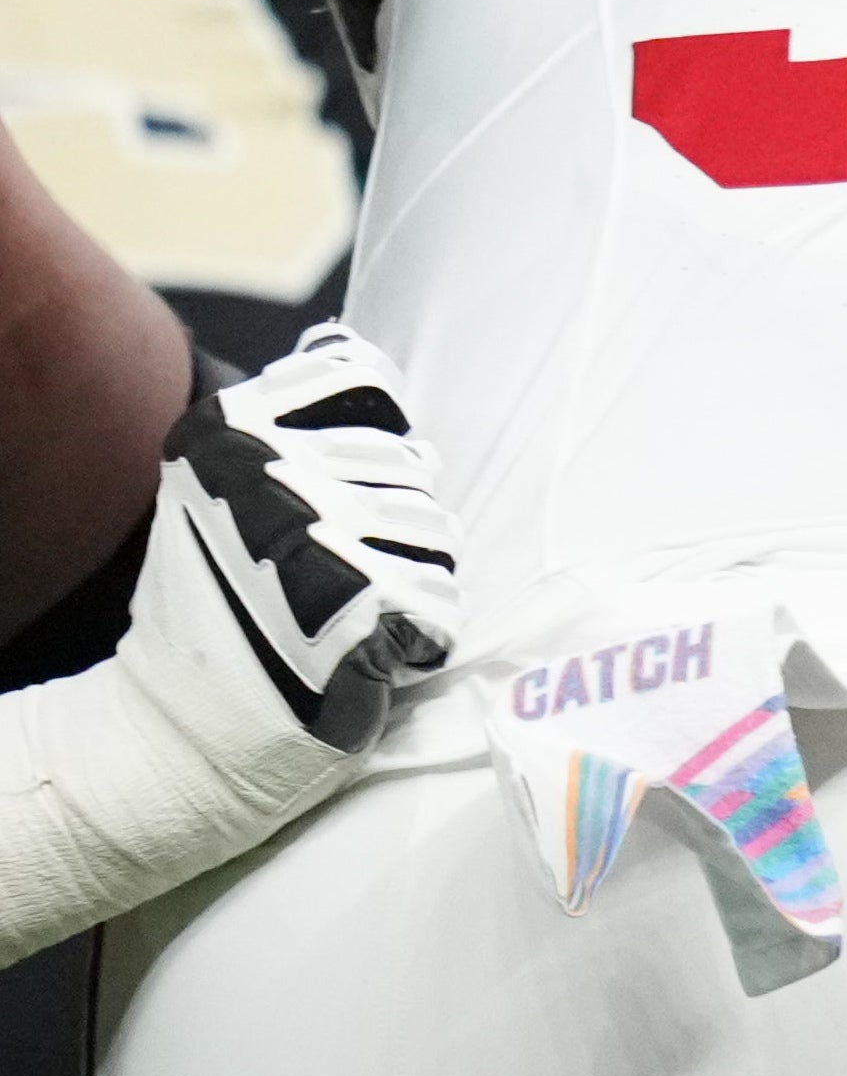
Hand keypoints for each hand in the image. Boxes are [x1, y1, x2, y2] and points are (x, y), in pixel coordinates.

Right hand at [148, 323, 457, 755]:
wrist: (175, 729)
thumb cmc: (211, 604)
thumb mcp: (215, 486)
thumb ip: (281, 420)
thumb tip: (344, 346)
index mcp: (230, 430)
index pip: (366, 381)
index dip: (380, 432)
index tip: (352, 479)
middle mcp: (271, 470)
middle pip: (411, 465)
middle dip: (393, 522)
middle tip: (336, 574)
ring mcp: (317, 532)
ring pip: (436, 530)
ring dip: (411, 578)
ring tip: (346, 614)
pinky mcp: (363, 600)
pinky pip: (441, 599)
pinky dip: (418, 635)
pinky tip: (363, 653)